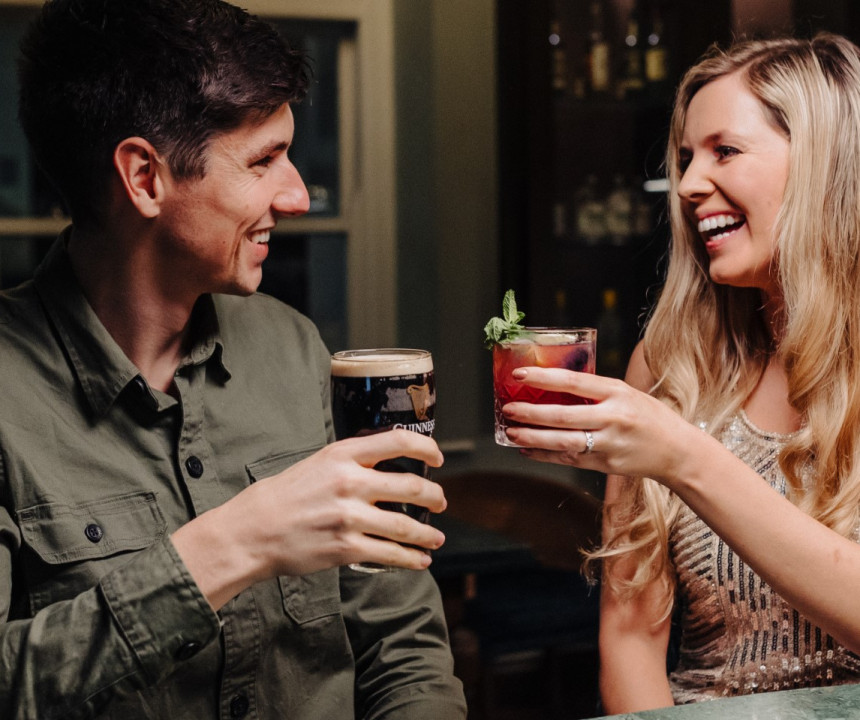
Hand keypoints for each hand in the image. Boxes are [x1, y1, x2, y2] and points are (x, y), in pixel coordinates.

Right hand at [172, 429, 446, 608]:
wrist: (252, 530)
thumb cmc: (284, 495)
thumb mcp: (317, 463)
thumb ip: (352, 461)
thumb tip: (387, 462)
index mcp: (342, 455)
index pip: (398, 441)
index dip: (426, 449)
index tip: (438, 458)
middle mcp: (349, 482)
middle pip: (411, 487)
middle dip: (434, 497)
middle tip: (441, 502)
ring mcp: (349, 517)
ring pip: (406, 526)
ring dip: (428, 534)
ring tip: (437, 538)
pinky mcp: (346, 548)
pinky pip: (390, 554)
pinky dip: (411, 559)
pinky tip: (420, 560)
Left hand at [501, 367, 706, 483]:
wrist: (678, 451)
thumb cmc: (649, 417)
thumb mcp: (627, 393)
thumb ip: (595, 391)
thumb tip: (553, 386)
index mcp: (617, 392)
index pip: (573, 381)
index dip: (543, 377)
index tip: (519, 375)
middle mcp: (613, 417)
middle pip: (563, 415)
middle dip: (531, 413)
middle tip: (508, 409)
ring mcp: (609, 443)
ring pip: (563, 442)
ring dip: (533, 438)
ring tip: (512, 433)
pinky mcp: (606, 464)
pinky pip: (569, 459)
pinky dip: (546, 455)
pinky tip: (527, 451)